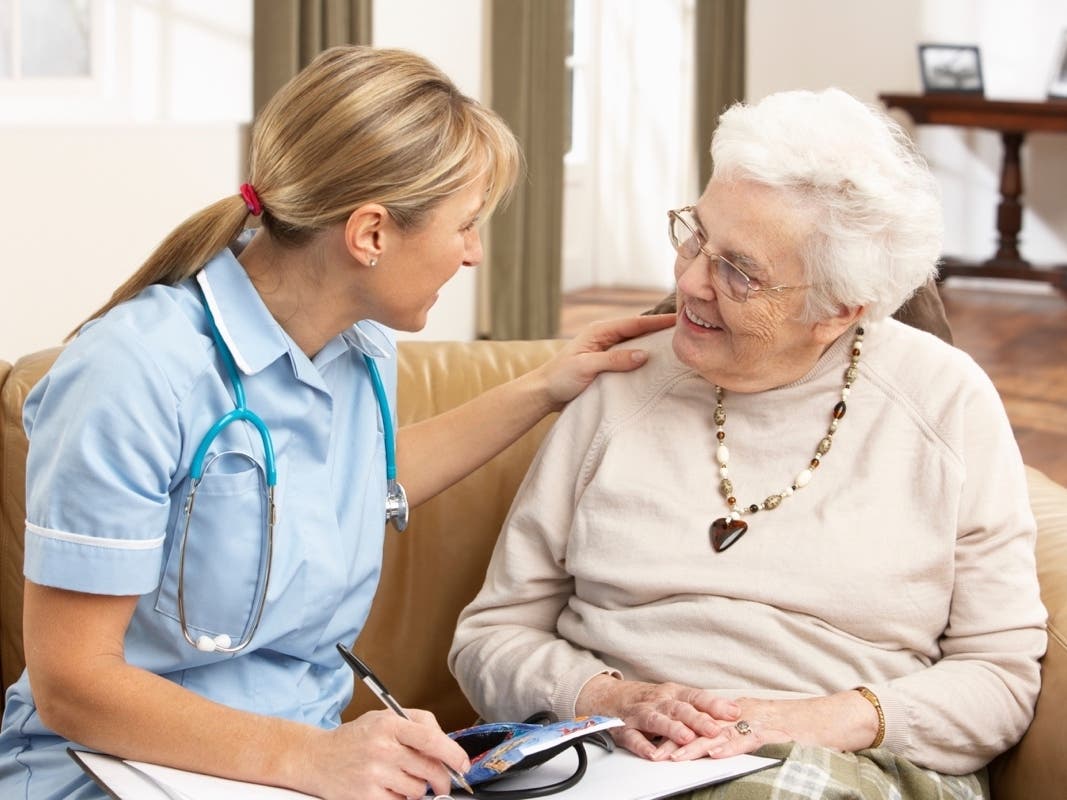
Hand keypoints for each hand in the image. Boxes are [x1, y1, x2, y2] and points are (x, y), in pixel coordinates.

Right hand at [298, 709, 470, 799]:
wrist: (316, 758)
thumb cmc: (356, 738)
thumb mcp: (384, 718)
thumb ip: (417, 724)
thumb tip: (446, 743)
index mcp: (389, 725)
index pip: (431, 739)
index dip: (453, 754)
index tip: (463, 764)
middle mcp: (382, 748)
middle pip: (429, 769)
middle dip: (442, 780)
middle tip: (442, 784)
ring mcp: (374, 774)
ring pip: (417, 789)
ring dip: (417, 789)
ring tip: (401, 779)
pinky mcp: (366, 796)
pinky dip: (401, 799)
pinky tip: (389, 789)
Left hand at [536, 314, 674, 408]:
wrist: (543, 393)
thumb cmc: (559, 378)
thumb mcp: (586, 367)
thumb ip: (614, 360)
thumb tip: (644, 354)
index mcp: (599, 332)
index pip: (634, 323)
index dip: (658, 321)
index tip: (680, 319)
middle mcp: (605, 338)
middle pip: (638, 331)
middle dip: (660, 329)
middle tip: (687, 330)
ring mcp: (606, 351)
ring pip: (636, 344)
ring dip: (654, 345)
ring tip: (678, 346)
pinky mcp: (607, 365)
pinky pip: (630, 359)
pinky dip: (644, 360)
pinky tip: (658, 366)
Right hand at [575, 675, 740, 759]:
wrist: (610, 697)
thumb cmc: (650, 700)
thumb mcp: (674, 697)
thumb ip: (700, 706)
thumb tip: (735, 712)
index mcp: (673, 694)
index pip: (696, 696)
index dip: (715, 704)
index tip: (734, 712)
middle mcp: (658, 702)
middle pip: (679, 709)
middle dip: (698, 719)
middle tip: (714, 729)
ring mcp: (640, 714)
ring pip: (657, 720)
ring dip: (672, 729)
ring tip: (686, 738)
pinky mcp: (624, 729)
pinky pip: (633, 737)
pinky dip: (642, 746)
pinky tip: (652, 754)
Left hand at [662, 692, 880, 761]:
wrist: (835, 718)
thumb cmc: (803, 727)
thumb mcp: (764, 729)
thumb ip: (740, 735)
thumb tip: (715, 747)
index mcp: (738, 711)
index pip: (699, 721)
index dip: (675, 732)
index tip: (652, 742)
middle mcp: (743, 712)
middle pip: (702, 726)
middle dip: (675, 741)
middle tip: (651, 753)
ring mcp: (758, 720)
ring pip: (718, 733)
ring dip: (693, 746)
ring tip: (671, 758)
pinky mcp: (776, 732)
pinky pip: (748, 740)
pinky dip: (729, 747)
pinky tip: (713, 754)